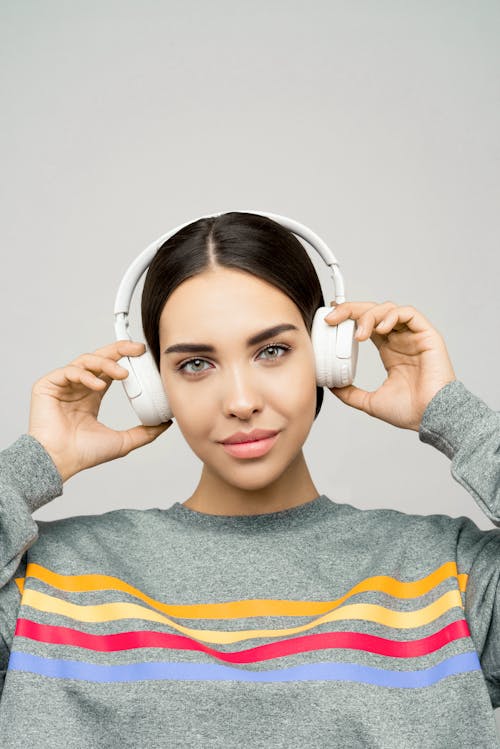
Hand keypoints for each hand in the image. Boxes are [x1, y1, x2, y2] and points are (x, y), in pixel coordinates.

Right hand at [28, 340, 171, 481]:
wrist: (60, 462)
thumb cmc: (84, 454)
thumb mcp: (123, 442)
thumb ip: (145, 432)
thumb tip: (165, 424)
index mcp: (92, 396)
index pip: (110, 369)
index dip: (126, 360)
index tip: (144, 356)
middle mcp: (77, 387)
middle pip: (99, 358)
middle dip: (119, 350)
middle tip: (138, 349)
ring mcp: (62, 385)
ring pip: (86, 361)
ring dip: (106, 363)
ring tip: (123, 373)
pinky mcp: (47, 385)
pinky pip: (69, 371)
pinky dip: (86, 375)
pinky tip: (99, 385)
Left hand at [325, 301, 456, 430]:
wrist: (431, 417)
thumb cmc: (410, 411)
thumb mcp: (370, 402)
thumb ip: (350, 393)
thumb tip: (331, 387)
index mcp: (390, 351)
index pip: (367, 325)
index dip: (349, 317)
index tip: (330, 319)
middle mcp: (401, 340)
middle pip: (374, 312)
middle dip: (352, 310)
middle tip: (334, 317)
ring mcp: (414, 336)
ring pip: (389, 309)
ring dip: (370, 315)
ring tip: (360, 334)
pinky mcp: (427, 335)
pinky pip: (409, 314)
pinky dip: (391, 316)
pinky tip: (380, 329)